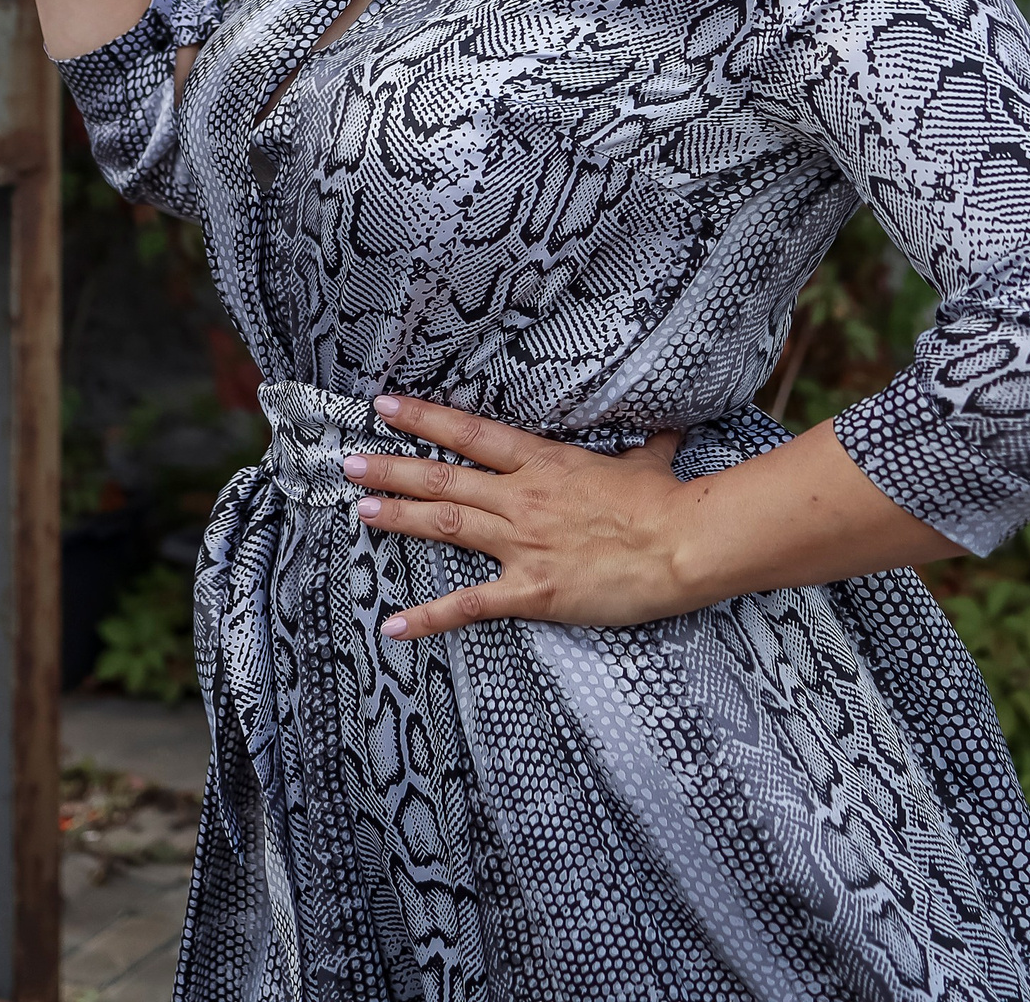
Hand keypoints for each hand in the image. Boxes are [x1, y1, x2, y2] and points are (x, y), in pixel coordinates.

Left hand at [343, 394, 695, 638]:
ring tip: (359, 510)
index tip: (385, 405)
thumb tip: (671, 429)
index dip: (423, 418)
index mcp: (543, 462)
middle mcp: (522, 497)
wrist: (682, 543)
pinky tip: (394, 625)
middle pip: (443, 478)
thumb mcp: (650, 461)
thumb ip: (647, 446)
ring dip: (398, 517)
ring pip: (445, 525)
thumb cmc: (665, 503)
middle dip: (391, 468)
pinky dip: (428, 617)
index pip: (469, 434)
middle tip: (348, 461)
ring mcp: (522, 543)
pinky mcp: (531, 591)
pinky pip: (470, 604)